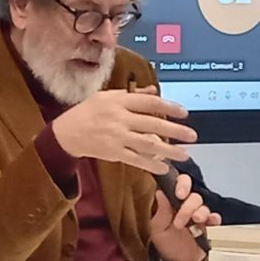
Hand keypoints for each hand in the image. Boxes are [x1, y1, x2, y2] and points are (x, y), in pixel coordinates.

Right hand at [52, 88, 195, 174]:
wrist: (67, 133)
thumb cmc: (88, 112)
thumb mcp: (107, 96)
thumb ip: (133, 95)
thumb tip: (154, 92)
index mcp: (119, 101)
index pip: (150, 103)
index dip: (169, 107)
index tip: (184, 113)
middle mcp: (119, 118)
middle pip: (153, 124)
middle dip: (175, 131)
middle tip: (192, 136)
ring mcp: (117, 137)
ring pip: (148, 144)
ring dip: (169, 150)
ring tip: (185, 154)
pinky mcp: (113, 153)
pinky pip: (136, 160)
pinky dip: (151, 165)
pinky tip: (165, 168)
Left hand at [150, 174, 220, 260]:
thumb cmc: (168, 245)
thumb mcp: (159, 230)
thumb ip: (161, 211)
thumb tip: (160, 192)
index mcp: (173, 203)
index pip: (180, 184)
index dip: (182, 184)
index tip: (179, 194)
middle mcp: (187, 207)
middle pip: (194, 196)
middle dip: (188, 206)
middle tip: (181, 220)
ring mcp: (200, 216)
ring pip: (204, 206)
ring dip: (200, 212)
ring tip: (195, 222)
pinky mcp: (210, 227)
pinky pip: (215, 218)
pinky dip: (214, 219)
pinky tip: (209, 222)